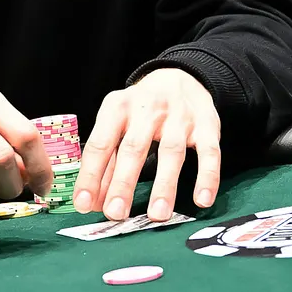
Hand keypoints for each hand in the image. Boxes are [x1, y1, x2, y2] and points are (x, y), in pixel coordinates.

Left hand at [73, 68, 219, 222]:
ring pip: (171, 152)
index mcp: (117, 107)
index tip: (82, 204)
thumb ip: (108, 163)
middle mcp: (147, 109)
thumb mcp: (118, 125)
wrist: (180, 77)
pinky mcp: (207, 125)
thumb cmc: (141, 110)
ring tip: (157, 215)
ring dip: (164, 185)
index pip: (100, 143)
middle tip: (115, 213)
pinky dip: (207, 176)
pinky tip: (202, 200)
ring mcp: (179, 116)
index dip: (90, 175)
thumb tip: (92, 202)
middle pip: (133, 148)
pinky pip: (209, 152)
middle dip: (123, 183)